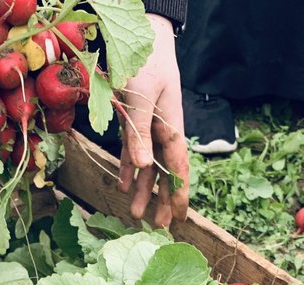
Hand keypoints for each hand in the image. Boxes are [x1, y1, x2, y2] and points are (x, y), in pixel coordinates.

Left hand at [117, 14, 189, 227]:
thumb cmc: (147, 64)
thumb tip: (144, 167)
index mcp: (172, 127)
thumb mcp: (142, 95)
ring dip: (143, 190)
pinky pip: (133, 151)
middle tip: (158, 226)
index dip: (179, 193)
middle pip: (165, 172)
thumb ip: (140, 131)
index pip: (178, 168)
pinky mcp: (133, 122)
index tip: (179, 217)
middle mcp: (162, 131)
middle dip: (162, 200)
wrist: (143, 38)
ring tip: (137, 215)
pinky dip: (129, 169)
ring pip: (148, 166)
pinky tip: (124, 186)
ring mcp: (148, 128)